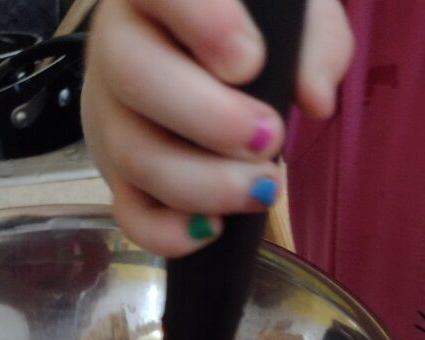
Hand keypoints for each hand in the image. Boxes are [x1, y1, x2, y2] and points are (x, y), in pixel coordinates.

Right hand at [82, 0, 351, 255]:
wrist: (200, 59)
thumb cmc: (247, 25)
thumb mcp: (290, 11)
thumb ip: (313, 39)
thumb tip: (315, 98)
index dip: (205, 25)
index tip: (251, 62)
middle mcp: (116, 44)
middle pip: (137, 78)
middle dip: (211, 120)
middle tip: (271, 138)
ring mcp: (108, 114)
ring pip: (133, 154)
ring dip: (204, 184)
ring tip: (263, 189)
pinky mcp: (116, 174)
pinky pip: (127, 212)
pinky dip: (168, 232)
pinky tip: (214, 230)